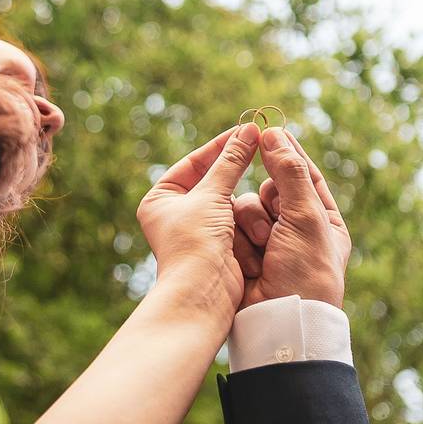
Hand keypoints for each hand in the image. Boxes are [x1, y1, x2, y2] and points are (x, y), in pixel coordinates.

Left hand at [137, 123, 260, 317]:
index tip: (246, 131)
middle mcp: (175, 215)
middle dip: (235, 176)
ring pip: (231, 204)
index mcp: (160, 199)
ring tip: (259, 196)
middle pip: (214, 183)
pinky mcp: (219, 249)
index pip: (193, 162)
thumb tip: (248, 131)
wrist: (203, 292)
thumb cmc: (196, 243)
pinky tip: (261, 224)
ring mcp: (199, 233)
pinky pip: (239, 225)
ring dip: (243, 207)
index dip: (220, 146)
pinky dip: (248, 225)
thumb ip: (231, 161)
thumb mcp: (212, 194)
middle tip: (259, 146)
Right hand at [232, 127, 350, 309]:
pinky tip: (250, 259)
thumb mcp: (306, 217)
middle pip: (270, 190)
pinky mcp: (241, 255)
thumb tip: (275, 133)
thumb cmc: (305, 272)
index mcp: (324, 223)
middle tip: (275, 218)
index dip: (289, 154)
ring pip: (247, 207)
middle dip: (269, 202)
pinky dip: (240, 240)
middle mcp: (296, 231)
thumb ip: (289, 172)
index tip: (273, 131)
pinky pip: (232, 228)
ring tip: (265, 248)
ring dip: (253, 224)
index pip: (306, 176)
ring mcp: (267, 244)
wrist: (280, 321)